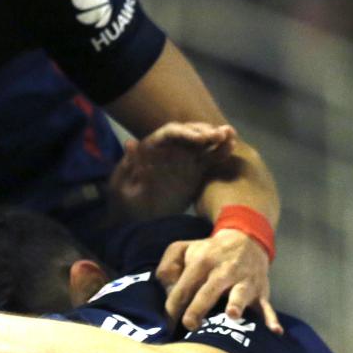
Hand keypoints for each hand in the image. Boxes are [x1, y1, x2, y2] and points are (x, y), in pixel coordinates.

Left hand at [107, 122, 236, 223]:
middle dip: (205, 132)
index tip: (200, 139)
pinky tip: (232, 147)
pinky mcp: (194, 171)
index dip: (187, 132)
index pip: (171, 133)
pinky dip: (219, 152)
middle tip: (221, 135)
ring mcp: (183, 158)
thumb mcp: (121, 186)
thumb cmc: (125, 202)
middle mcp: (169, 149)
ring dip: (216, 137)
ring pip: (202, 143)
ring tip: (230, 136)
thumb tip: (131, 142)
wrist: (135, 219)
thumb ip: (128, 166)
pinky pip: (208, 159)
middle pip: (190, 133)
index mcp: (152, 147)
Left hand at [157, 228, 279, 332]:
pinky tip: (274, 330)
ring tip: (232, 315)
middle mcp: (224, 271)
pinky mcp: (260, 290)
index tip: (167, 323)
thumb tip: (165, 284)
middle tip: (189, 324)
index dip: (173, 305)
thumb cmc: (209, 252)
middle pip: (209, 291)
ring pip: (240, 294)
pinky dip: (271, 317)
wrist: (246, 239)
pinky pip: (266, 305)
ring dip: (236, 304)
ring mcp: (244, 281)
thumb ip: (168, 264)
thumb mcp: (183, 248)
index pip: (184, 287)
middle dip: (198, 308)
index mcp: (203, 262)